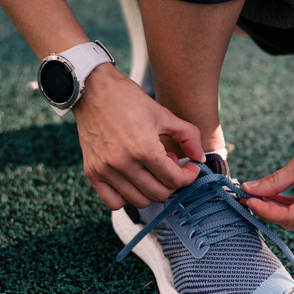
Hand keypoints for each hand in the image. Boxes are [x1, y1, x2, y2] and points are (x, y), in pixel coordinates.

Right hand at [72, 64, 204, 209]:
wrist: (92, 90)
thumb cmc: (128, 99)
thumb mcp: (163, 113)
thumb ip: (188, 136)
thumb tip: (200, 159)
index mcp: (145, 148)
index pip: (175, 180)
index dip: (189, 176)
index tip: (189, 167)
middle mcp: (124, 163)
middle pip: (159, 194)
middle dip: (172, 182)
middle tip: (169, 164)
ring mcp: (106, 170)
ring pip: (139, 202)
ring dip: (152, 189)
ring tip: (150, 169)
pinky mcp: (92, 172)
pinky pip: (114, 203)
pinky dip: (127, 197)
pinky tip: (132, 179)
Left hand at [242, 118, 293, 229]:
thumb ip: (274, 181)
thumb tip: (250, 190)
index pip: (291, 216)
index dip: (266, 211)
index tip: (248, 199)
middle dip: (270, 211)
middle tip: (248, 197)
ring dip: (278, 209)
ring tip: (258, 195)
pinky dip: (290, 206)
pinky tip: (274, 196)